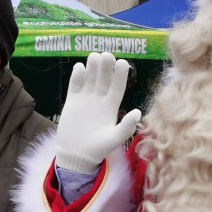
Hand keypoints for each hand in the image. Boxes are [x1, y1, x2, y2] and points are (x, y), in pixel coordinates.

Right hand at [55, 52, 141, 172]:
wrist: (76, 155)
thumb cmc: (97, 149)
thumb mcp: (114, 139)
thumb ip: (126, 126)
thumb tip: (139, 112)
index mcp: (112, 105)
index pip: (118, 86)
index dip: (121, 74)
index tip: (123, 63)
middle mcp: (100, 99)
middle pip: (104, 78)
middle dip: (106, 66)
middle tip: (107, 55)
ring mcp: (85, 99)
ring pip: (90, 78)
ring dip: (92, 66)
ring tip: (94, 56)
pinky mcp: (72, 101)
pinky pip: (75, 84)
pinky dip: (77, 75)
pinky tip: (80, 67)